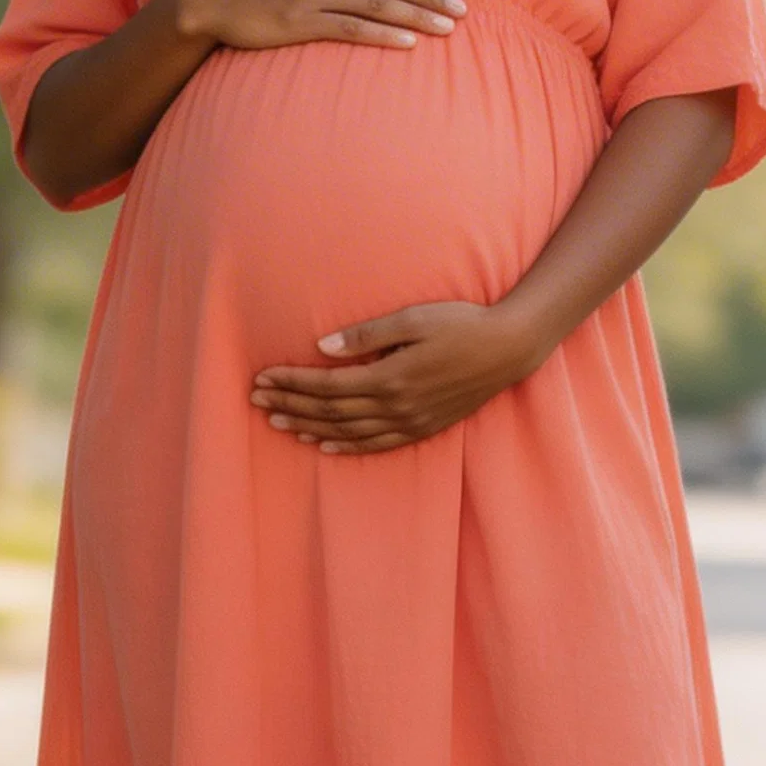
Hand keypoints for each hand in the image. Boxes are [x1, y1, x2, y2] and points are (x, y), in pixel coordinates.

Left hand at [251, 300, 546, 453]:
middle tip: (257, 401)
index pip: (327, 385)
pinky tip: (323, 444)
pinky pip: (375, 444)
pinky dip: (345, 445)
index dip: (292, 383)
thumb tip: (321, 348)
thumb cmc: (461, 324)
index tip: (263, 377)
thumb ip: (366, 334)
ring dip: (309, 427)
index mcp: (390, 377)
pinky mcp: (422, 428)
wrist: (508, 349)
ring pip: (347, 431)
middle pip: (331, 411)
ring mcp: (410, 422)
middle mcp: (396, 407)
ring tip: (278, 423)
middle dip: (291, 405)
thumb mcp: (413, 319)